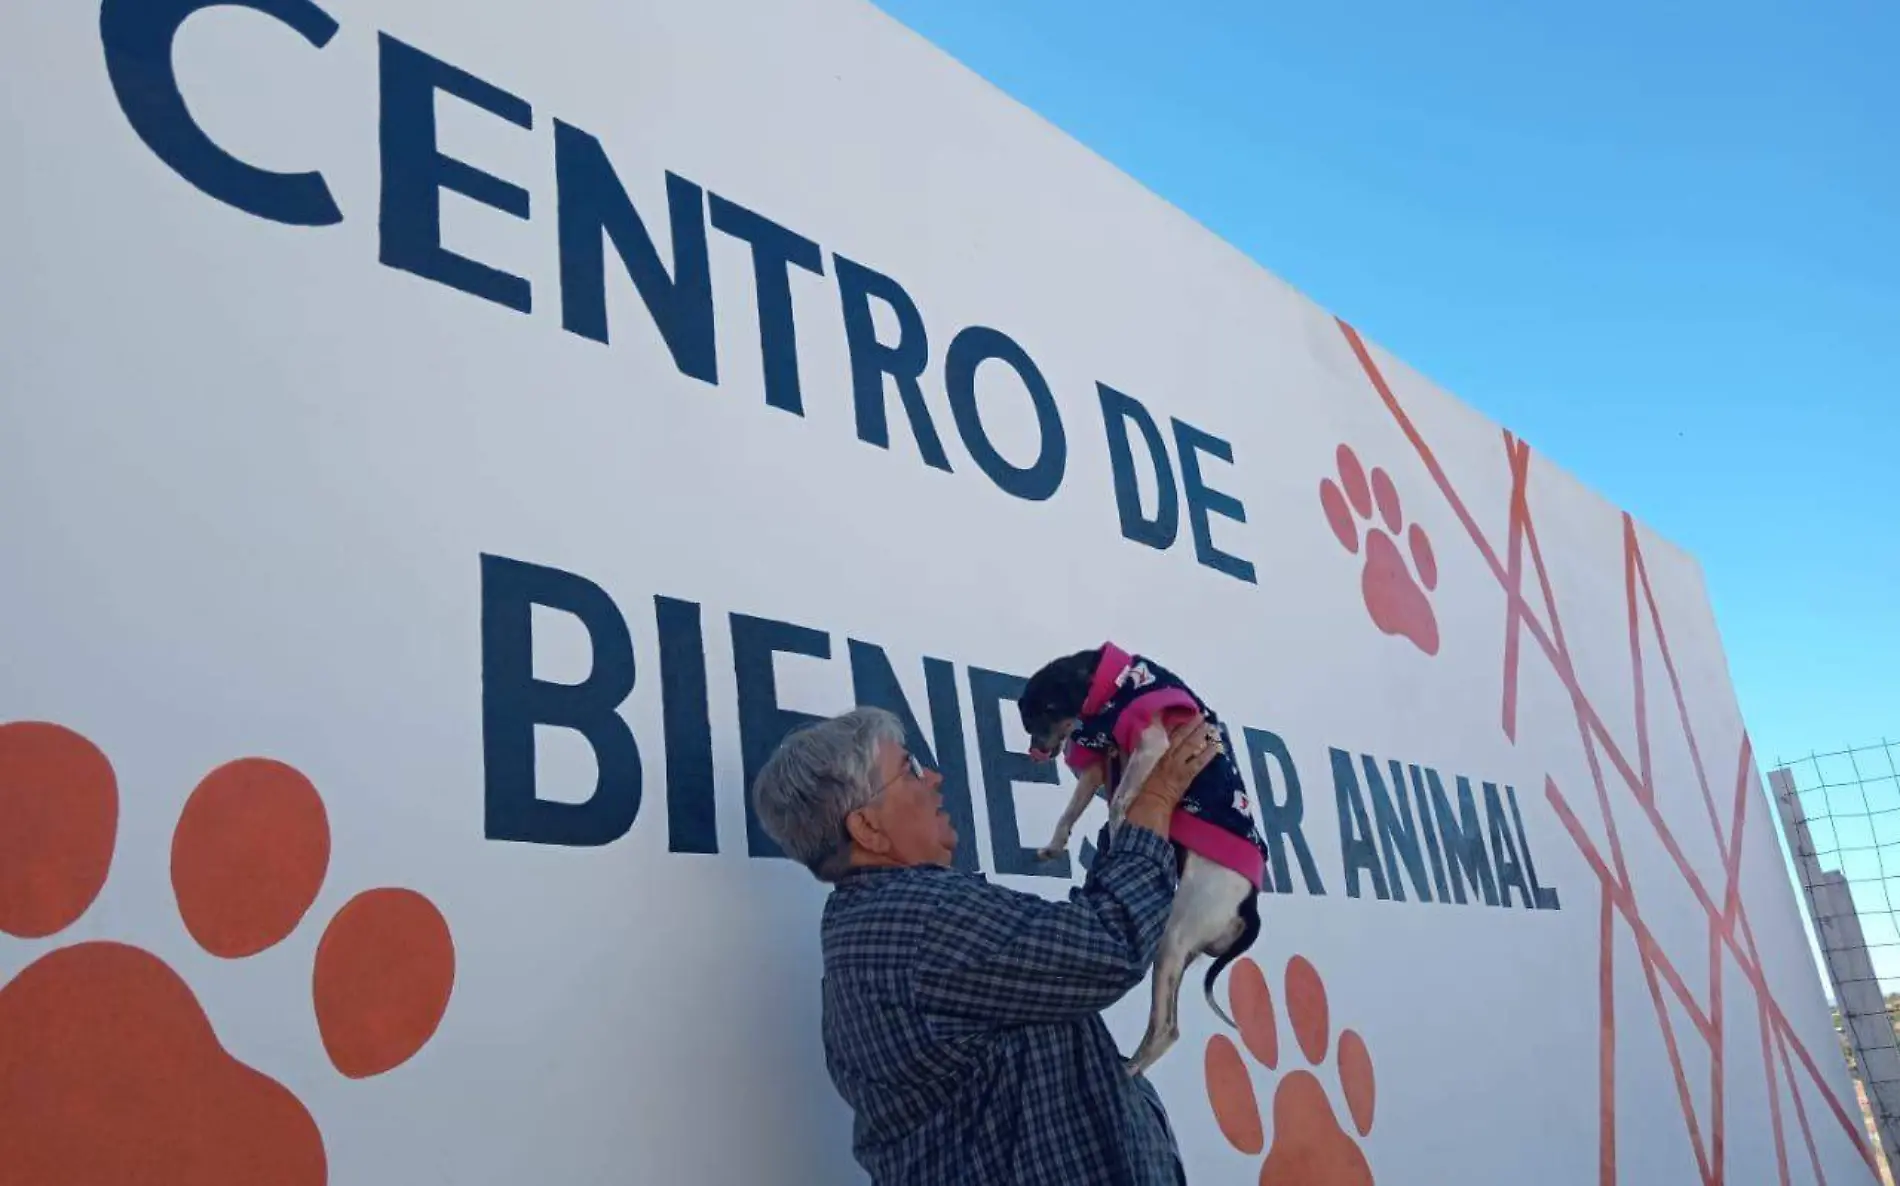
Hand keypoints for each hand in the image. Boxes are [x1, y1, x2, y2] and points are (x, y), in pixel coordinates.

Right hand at [1122, 716, 1221, 836]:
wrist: (1148, 806)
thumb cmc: (1139, 792)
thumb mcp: (1135, 770)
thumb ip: (1134, 758)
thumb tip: (1127, 748)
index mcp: (1155, 754)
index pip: (1167, 736)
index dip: (1176, 724)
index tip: (1182, 714)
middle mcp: (1168, 756)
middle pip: (1181, 737)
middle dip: (1191, 725)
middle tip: (1201, 715)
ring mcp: (1178, 765)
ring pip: (1191, 745)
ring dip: (1201, 735)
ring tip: (1210, 726)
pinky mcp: (1187, 776)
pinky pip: (1200, 762)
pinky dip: (1208, 754)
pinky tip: (1216, 747)